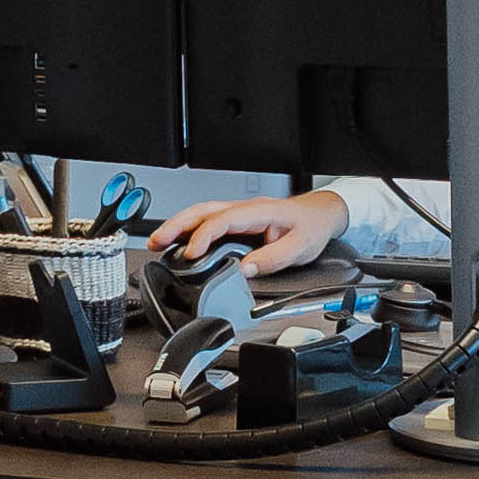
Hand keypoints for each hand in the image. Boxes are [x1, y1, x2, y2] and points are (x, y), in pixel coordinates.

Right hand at [146, 192, 350, 277]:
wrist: (321, 215)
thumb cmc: (311, 228)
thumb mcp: (300, 248)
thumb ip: (272, 259)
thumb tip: (245, 269)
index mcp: (259, 212)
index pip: (223, 219)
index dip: (203, 235)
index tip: (191, 253)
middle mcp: (245, 208)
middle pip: (203, 210)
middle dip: (177, 225)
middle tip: (157, 241)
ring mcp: (239, 212)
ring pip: (201, 212)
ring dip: (178, 225)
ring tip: (158, 242)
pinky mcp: (237, 220)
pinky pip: (207, 220)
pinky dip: (188, 229)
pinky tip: (178, 240)